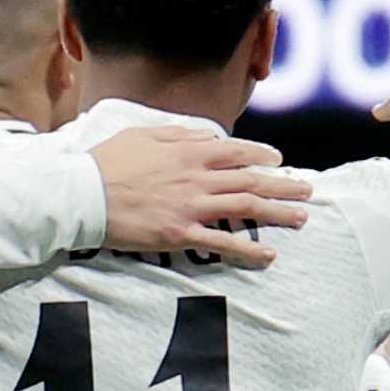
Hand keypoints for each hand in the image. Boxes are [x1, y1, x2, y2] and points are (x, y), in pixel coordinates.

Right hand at [90, 127, 312, 267]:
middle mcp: (195, 177)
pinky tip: (268, 255)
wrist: (82, 194)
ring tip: (301, 218)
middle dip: (283, 185)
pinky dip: (248, 250)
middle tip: (307, 190)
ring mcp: (190, 207)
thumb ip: (179, 134)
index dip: (262, 155)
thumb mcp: (143, 135)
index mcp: (187, 152)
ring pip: (245, 208)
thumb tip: (208, 135)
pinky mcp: (179, 234)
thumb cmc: (107, 162)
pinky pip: (222, 243)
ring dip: (277, 212)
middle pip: (250, 180)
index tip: (279, 161)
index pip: (236, 151)